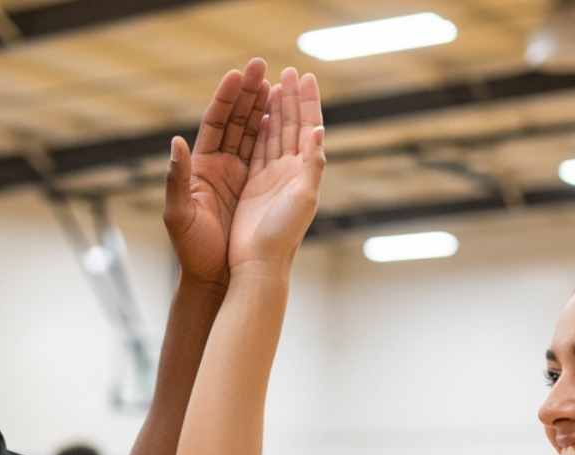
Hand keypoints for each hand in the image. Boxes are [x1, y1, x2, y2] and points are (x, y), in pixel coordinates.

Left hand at [163, 60, 271, 285]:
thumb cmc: (192, 250)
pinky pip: (266, 154)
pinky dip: (274, 133)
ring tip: (278, 82)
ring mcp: (238, 175)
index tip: (238, 74)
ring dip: (264, 107)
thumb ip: (176, 179)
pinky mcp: (255, 188)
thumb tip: (176, 143)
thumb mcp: (178, 215)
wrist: (212, 278)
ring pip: (252, 132)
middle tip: (262, 65)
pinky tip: (284, 118)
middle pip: (236, 120)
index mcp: (201, 167)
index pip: (215, 123)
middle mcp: (219, 166)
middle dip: (249, 92)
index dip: (226, 98)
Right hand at [228, 67, 324, 273]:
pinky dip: (259, 132)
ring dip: (276, 110)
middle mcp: (291, 172)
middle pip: (292, 126)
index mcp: (304, 171)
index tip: (305, 76)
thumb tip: (319, 130)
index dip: (308, 101)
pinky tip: (259, 117)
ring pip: (275, 135)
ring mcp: (273, 178)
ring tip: (275, 85)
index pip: (308, 127)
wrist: (259, 264)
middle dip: (291, 98)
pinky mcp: (255, 186)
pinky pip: (258, 151)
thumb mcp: (304, 199)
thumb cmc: (283, 236)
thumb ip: (312, 165)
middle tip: (289, 70)